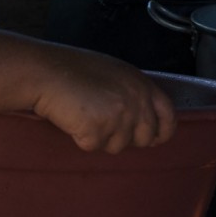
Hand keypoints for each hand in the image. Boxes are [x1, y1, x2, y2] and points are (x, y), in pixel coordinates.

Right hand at [27, 47, 176, 152]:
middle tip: (104, 123)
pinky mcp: (98, 132)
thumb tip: (145, 118)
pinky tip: (74, 118)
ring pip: (117, 146)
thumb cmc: (74, 70)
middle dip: (126, 137)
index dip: (164, 131)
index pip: (168, 116)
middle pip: (145, 138)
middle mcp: (136, 102)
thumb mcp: (115, 74)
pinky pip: (94, 146)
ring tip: (84, 114)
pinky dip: (81, 138)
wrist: (47, 73)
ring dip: (101, 137)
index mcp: (142, 85)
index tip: (156, 138)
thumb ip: (135, 94)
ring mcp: (118, 118)